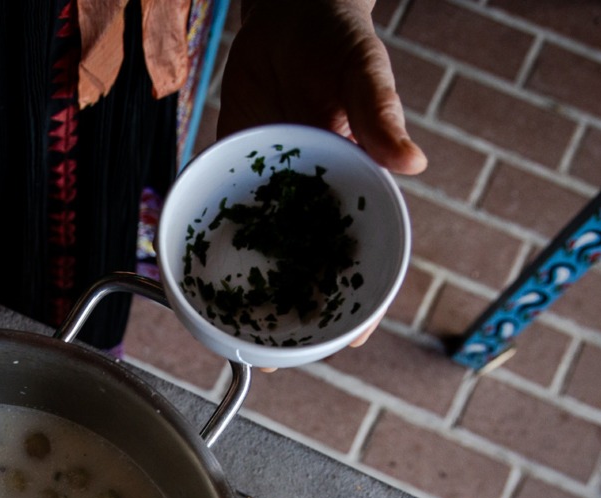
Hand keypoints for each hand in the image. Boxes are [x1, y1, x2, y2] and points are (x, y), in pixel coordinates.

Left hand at [218, 0, 425, 348]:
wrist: (289, 6)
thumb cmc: (339, 35)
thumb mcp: (362, 69)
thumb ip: (380, 113)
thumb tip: (410, 163)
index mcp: (352, 183)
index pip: (361, 252)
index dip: (358, 300)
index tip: (348, 341)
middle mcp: (309, 194)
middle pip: (304, 266)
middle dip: (292, 314)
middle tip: (271, 360)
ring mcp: (269, 186)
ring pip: (260, 250)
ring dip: (246, 293)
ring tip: (228, 338)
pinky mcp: (232, 167)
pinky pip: (219, 211)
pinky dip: (207, 241)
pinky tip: (189, 276)